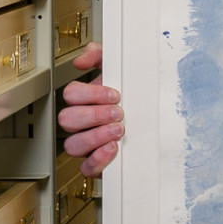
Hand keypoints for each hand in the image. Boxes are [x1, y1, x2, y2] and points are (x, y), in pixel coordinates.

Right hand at [58, 44, 122, 175]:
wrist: (155, 121)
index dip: (90, 94)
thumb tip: (83, 59)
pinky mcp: (97, 164)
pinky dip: (97, 160)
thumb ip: (100, 55)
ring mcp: (87, 144)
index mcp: (84, 100)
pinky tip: (112, 149)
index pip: (71, 94)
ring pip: (72, 145)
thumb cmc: (133, 97)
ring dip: (96, 136)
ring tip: (118, 130)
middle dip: (95, 115)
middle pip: (67, 119)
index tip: (115, 94)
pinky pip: (86, 168)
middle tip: (117, 113)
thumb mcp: (120, 70)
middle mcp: (82, 123)